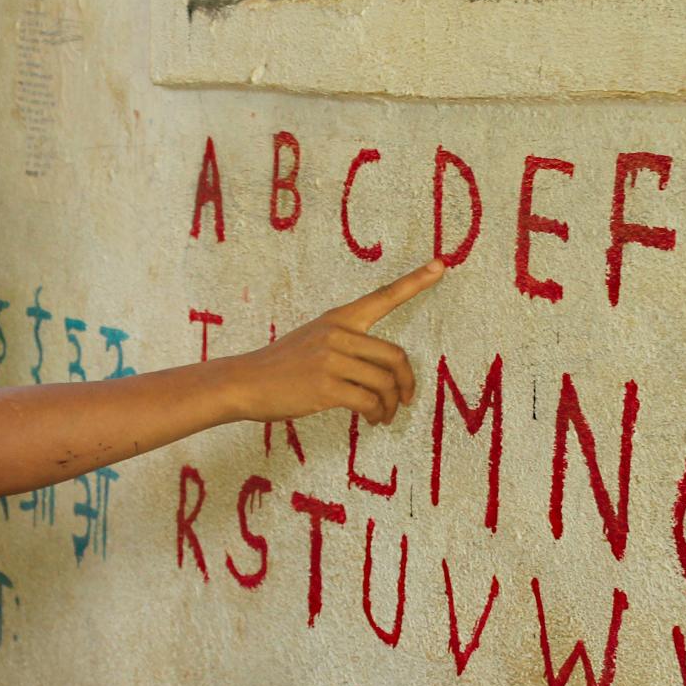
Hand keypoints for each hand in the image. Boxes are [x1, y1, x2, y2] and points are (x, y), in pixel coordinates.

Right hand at [226, 259, 444, 425]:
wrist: (244, 382)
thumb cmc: (280, 366)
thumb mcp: (312, 340)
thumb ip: (344, 343)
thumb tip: (379, 369)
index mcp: (338, 319)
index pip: (383, 296)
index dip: (415, 282)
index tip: (441, 265)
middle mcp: (337, 334)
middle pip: (395, 356)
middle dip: (406, 383)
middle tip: (405, 400)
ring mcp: (331, 360)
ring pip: (384, 383)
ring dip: (390, 406)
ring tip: (383, 416)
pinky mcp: (326, 387)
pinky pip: (369, 402)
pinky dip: (376, 415)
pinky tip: (371, 420)